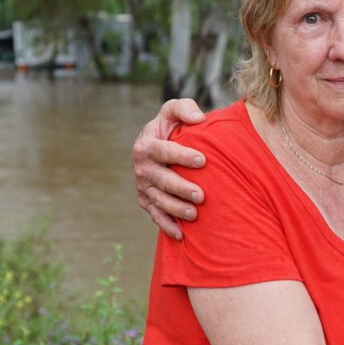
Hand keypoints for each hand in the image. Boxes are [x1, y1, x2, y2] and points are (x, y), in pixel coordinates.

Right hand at [133, 98, 207, 237]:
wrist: (158, 147)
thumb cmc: (171, 127)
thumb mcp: (173, 112)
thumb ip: (184, 108)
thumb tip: (199, 118)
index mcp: (146, 145)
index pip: (164, 151)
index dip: (182, 155)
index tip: (202, 160)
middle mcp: (141, 167)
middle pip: (162, 180)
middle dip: (181, 188)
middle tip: (201, 195)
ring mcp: (143, 187)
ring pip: (159, 201)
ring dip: (176, 209)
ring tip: (195, 215)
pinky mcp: (146, 202)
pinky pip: (155, 216)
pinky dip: (167, 226)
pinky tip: (181, 236)